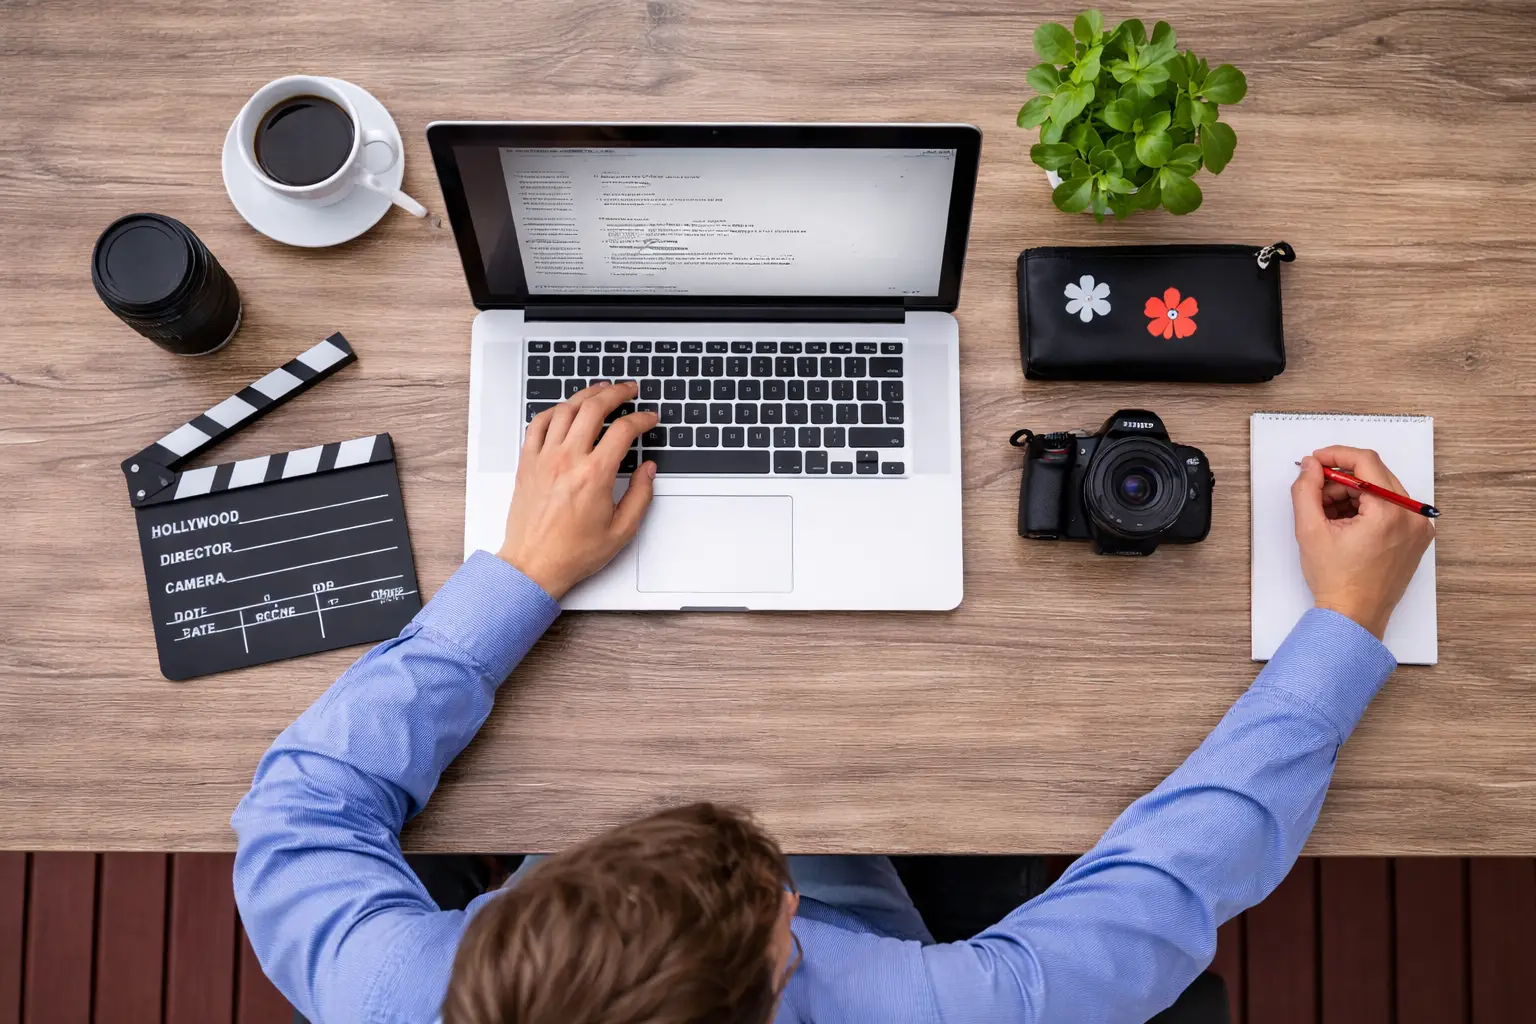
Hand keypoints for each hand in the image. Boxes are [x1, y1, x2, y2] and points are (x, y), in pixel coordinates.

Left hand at [497, 381, 658, 598]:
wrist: (533, 565)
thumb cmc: (572, 552)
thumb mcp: (621, 530)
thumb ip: (641, 496)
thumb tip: (649, 470)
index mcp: (594, 476)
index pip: (623, 431)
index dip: (642, 419)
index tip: (649, 419)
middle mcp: (567, 460)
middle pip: (594, 408)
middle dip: (616, 393)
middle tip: (628, 390)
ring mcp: (544, 458)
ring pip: (566, 410)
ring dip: (586, 395)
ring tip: (600, 391)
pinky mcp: (527, 463)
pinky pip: (538, 424)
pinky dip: (553, 410)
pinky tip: (564, 409)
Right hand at [1291, 445, 1435, 638]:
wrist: (1354, 616)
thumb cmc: (1336, 580)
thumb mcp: (1310, 530)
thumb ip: (1306, 490)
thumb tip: (1310, 465)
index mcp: (1390, 512)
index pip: (1366, 462)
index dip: (1336, 455)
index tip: (1315, 461)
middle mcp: (1413, 517)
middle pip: (1375, 475)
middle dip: (1341, 479)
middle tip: (1316, 494)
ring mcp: (1419, 528)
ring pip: (1383, 490)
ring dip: (1353, 494)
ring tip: (1329, 517)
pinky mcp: (1418, 537)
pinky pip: (1392, 507)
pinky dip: (1368, 507)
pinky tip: (1346, 525)